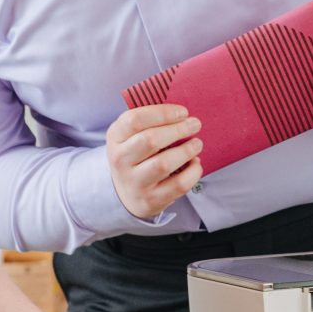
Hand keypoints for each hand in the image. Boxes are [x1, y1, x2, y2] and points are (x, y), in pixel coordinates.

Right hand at [107, 103, 201, 220]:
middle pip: (150, 140)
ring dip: (186, 151)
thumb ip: (150, 121)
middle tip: (195, 124)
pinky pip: (177, 185)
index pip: (134, 120)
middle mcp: (120, 160)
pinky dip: (193, 172)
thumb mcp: (131, 135)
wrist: (127, 193)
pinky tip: (195, 163)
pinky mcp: (151, 200)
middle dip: (178, 129)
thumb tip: (183, 114)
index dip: (163, 113)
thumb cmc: (136, 155)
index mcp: (115, 138)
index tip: (183, 112)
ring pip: (164, 164)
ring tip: (197, 144)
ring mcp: (135, 182)